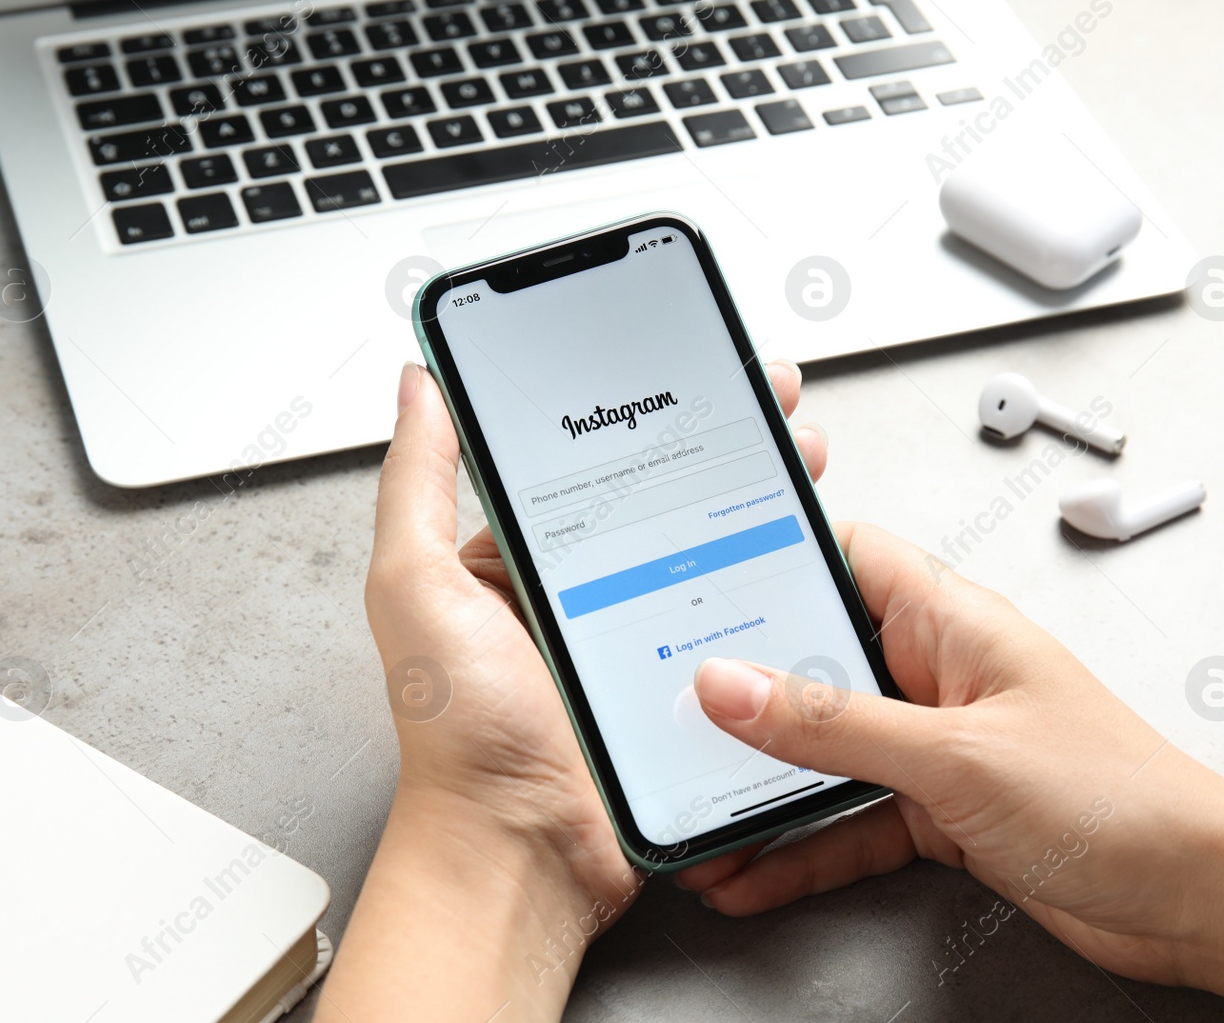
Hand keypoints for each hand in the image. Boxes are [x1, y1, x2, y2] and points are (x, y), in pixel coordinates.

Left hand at [322, 360, 826, 1021]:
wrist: (521, 852)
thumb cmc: (460, 734)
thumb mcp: (417, 587)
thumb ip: (418, 483)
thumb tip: (418, 386)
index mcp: (517, 565)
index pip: (590, 465)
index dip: (644, 413)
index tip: (688, 371)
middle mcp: (579, 599)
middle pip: (664, 503)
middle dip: (725, 448)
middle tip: (775, 409)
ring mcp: (635, 645)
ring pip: (710, 557)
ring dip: (760, 507)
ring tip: (802, 463)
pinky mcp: (680, 690)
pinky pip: (732, 629)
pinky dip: (771, 593)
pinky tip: (806, 556)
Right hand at [676, 527, 1223, 1020]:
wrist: (1198, 898)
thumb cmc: (1120, 799)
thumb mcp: (954, 756)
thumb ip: (834, 724)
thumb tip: (733, 685)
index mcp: (951, 621)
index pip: (842, 555)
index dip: (768, 553)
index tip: (693, 571)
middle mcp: (937, 673)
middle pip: (814, 661)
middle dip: (743, 694)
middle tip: (672, 713)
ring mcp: (935, 744)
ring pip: (826, 753)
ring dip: (764, 788)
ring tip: (698, 814)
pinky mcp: (939, 810)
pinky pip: (849, 820)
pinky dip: (802, 848)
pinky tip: (753, 870)